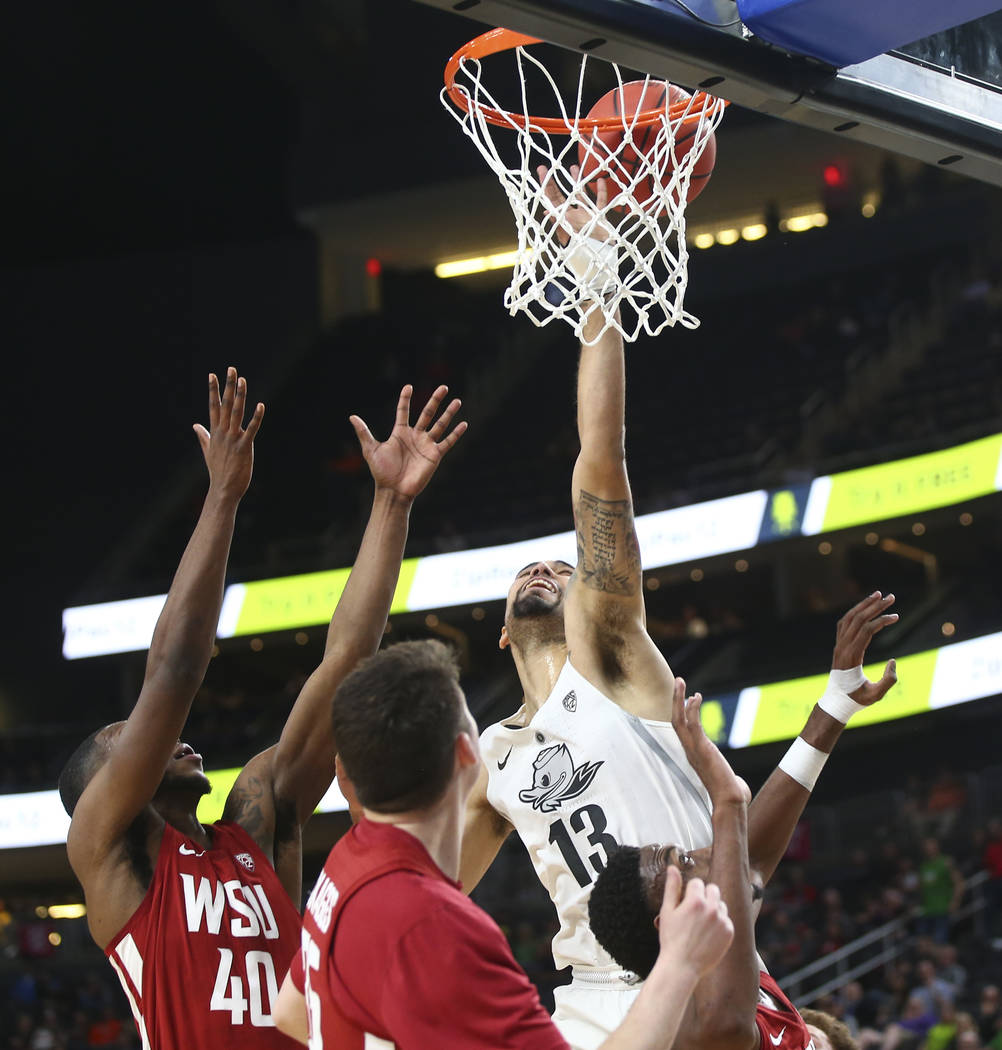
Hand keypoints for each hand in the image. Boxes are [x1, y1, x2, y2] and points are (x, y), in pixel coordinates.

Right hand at [193, 368, 264, 501]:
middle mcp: (223, 433)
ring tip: (242, 380)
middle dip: (228, 386)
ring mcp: (233, 439)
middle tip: (231, 369)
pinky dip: (256, 417)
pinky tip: (261, 406)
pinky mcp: (244, 447)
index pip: (213, 407)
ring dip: (239, 396)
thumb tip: (196, 425)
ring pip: (236, 413)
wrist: (223, 489)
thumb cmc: (218, 471)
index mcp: (215, 432)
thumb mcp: (208, 450)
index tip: (212, 375)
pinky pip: (252, 429)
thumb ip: (203, 436)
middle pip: (225, 405)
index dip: (213, 390)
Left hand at [350, 385, 466, 499]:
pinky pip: (447, 442)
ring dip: (449, 413)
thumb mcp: (371, 450)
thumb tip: (352, 416)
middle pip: (427, 413)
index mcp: (400, 432)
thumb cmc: (381, 472)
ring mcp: (426, 445)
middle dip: (435, 400)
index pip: (404, 411)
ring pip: (440, 425)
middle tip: (443, 387)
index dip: (405, 399)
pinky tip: (464, 424)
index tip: (408, 387)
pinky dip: (456, 433)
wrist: (393, 490)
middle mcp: (415, 436)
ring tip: (457, 400)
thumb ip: (364, 432)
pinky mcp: (435, 455)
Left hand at [537, 164, 609, 245]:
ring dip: (577, 181)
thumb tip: (546, 211)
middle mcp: (573, 216)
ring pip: (580, 195)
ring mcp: (586, 216)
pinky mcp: (600, 218)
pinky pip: (600, 202)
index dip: (546, 186)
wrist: (598, 259)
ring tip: (573, 167)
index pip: (551, 200)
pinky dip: (601, 192)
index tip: (542, 170)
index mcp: (563, 219)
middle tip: (549, 168)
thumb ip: (558, 221)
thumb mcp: (568, 233)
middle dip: (554, 182)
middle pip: (561, 196)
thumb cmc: (582, 250)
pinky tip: (600, 181)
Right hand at [656, 868, 733, 978]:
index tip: (685, 903)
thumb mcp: (667, 911)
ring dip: (713, 909)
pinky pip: (726, 920)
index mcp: (696, 901)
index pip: (697, 882)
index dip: (689, 891)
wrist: (682, 966)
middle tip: (694, 911)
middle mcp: (712, 909)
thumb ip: (672, 887)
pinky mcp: (729, 933)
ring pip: (721, 904)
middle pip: (713, 889)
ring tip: (700, 924)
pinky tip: (708, 934)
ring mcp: (722, 921)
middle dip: (704, 895)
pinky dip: (719, 924)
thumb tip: (672, 868)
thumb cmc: (671, 939)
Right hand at [672, 678, 750, 807]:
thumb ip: (732, 780)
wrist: (731, 802)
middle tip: (678, 681)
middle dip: (675, 700)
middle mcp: (689, 750)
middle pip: (675, 720)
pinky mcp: (702, 748)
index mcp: (693, 755)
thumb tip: (741, 786)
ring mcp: (694, 749)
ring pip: (678, 720)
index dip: (682, 712)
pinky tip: (696, 696)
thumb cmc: (731, 796)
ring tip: (680, 681)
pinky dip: (692, 709)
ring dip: (678, 699)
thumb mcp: (729, 782)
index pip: (682, 730)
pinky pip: (692, 724)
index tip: (687, 698)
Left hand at [831, 592, 898, 705]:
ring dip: (864, 605)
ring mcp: (838, 644)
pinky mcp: (838, 645)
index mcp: (851, 656)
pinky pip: (845, 623)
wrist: (836, 700)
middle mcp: (843, 647)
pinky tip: (865, 607)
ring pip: (849, 618)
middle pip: (857, 619)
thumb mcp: (876, 695)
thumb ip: (888, 681)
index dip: (881, 621)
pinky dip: (855, 612)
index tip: (896, 616)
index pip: (866, 630)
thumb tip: (893, 661)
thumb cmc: (857, 698)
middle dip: (875, 606)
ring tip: (878, 595)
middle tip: (891, 596)